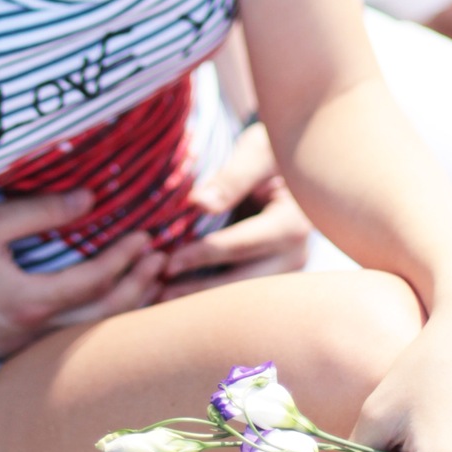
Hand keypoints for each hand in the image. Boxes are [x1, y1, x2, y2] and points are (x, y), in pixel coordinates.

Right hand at [0, 189, 165, 356]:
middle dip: (138, 288)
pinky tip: (100, 303)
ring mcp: (16, 348)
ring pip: (85, 335)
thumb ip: (40, 212)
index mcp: (27, 301)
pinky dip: (91, 320)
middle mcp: (28, 334)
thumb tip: (90, 199)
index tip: (147, 235)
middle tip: (162, 260)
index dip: (127, 258)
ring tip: (146, 282)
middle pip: (102, 318)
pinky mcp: (4, 351)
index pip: (96, 282)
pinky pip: (62, 339)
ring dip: (120, 308)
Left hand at [158, 121, 310, 295]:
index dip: (200, 255)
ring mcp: (286, 270)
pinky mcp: (274, 276)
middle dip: (196, 290)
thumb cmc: (274, 151)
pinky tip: (177, 296)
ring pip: (240, 294)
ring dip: (201, 299)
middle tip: (155, 293)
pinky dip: (210, 295)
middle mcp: (295, 255)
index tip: (165, 262)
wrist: (296, 164)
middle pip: (240, 282)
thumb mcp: (257, 152)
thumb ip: (231, 177)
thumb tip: (200, 203)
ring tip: (160, 300)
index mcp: (292, 224)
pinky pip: (240, 291)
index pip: (239, 245)